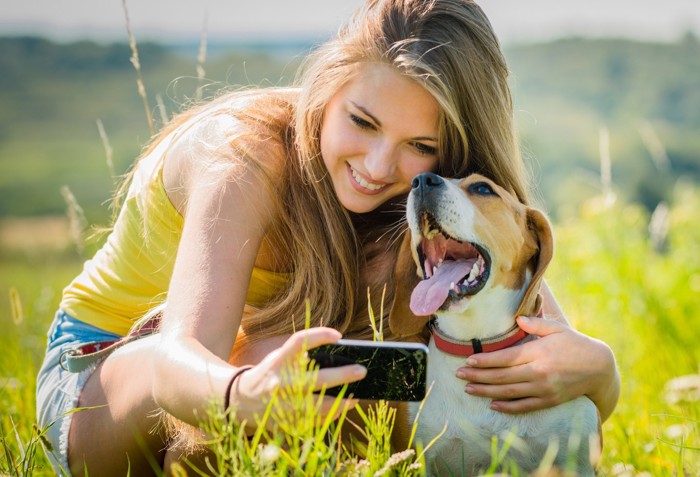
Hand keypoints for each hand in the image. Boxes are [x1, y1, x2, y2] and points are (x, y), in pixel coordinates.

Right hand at [230, 327, 366, 429]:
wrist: (242, 401)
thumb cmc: (270, 374)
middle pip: (318, 379)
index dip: (319, 336)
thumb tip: (339, 361)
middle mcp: (281, 383)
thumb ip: (302, 358)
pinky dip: (330, 415)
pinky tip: (341, 408)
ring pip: (320, 407)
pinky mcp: (287, 422)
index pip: (300, 342)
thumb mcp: (280, 359)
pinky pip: (315, 421)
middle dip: (343, 375)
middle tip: (362, 371)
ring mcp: (284, 406)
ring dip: (341, 402)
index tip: (338, 335)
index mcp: (279, 362)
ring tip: (356, 397)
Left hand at [455, 316, 616, 417]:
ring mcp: (543, 389)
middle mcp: (538, 372)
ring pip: (508, 392)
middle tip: (458, 376)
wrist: (600, 369)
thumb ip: (535, 324)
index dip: (484, 361)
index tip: (467, 362)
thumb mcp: (557, 329)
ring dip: (486, 392)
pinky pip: (524, 406)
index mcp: (538, 352)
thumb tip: (516, 318)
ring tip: (468, 389)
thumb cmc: (575, 344)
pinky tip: (492, 404)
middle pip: (501, 377)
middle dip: (477, 376)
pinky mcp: (549, 401)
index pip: (504, 358)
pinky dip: (507, 407)